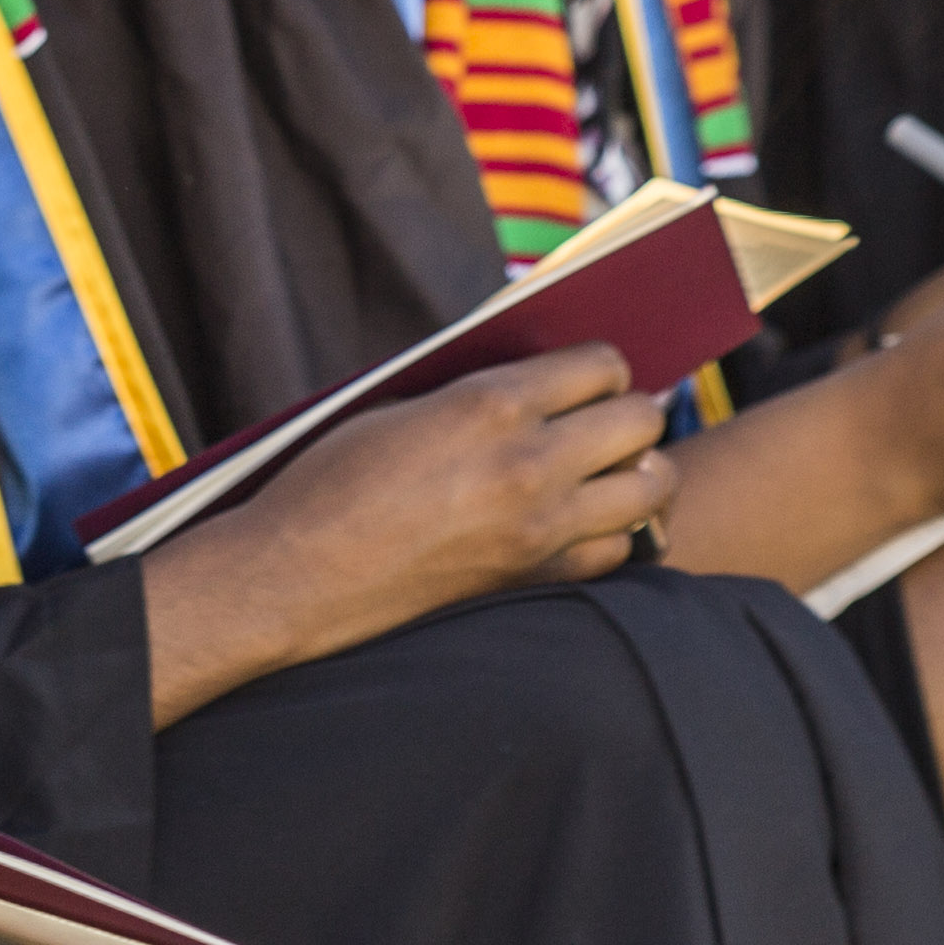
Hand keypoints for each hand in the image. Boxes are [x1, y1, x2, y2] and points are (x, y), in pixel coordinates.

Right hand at [147, 347, 675, 722]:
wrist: (293, 577)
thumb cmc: (327, 485)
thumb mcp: (399, 409)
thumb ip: (475, 394)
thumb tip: (536, 388)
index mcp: (490, 405)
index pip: (600, 365)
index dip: (599, 367)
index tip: (588, 377)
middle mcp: (530, 464)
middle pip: (642, 421)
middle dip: (629, 413)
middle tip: (605, 421)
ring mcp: (540, 528)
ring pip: (650, 488)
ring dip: (636, 472)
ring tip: (609, 472)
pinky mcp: (535, 579)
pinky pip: (618, 550)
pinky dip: (612, 532)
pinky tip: (583, 523)